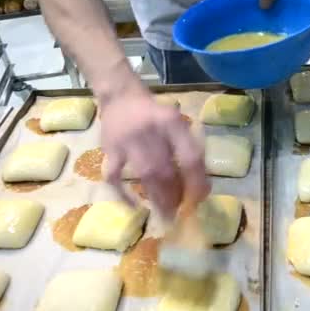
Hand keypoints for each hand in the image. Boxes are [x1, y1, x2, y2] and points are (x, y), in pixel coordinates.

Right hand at [100, 82, 209, 217]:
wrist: (121, 96)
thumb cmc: (155, 114)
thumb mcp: (177, 123)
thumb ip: (187, 148)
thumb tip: (199, 186)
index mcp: (172, 123)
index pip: (190, 156)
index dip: (197, 181)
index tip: (199, 198)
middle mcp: (150, 130)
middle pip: (166, 169)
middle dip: (175, 194)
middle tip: (181, 212)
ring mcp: (128, 141)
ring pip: (144, 174)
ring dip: (156, 197)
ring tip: (164, 214)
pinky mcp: (110, 149)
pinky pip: (114, 176)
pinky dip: (123, 193)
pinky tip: (133, 206)